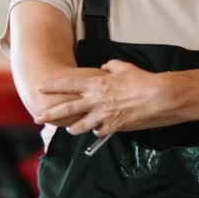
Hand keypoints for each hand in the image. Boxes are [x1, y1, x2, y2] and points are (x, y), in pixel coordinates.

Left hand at [34, 60, 165, 135]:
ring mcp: (104, 116)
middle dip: (50, 114)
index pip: (69, 84)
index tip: (40, 87)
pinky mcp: (114, 127)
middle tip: (38, 118)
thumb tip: (105, 67)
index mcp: (97, 84)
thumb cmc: (144, 81)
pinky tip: (98, 130)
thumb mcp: (125, 67)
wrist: (160, 98)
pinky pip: (99, 131)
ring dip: (73, 128)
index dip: (53, 86)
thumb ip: (111, 66)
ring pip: (81, 125)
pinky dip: (98, 130)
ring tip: (68, 130)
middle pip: (67, 109)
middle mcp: (96, 101)